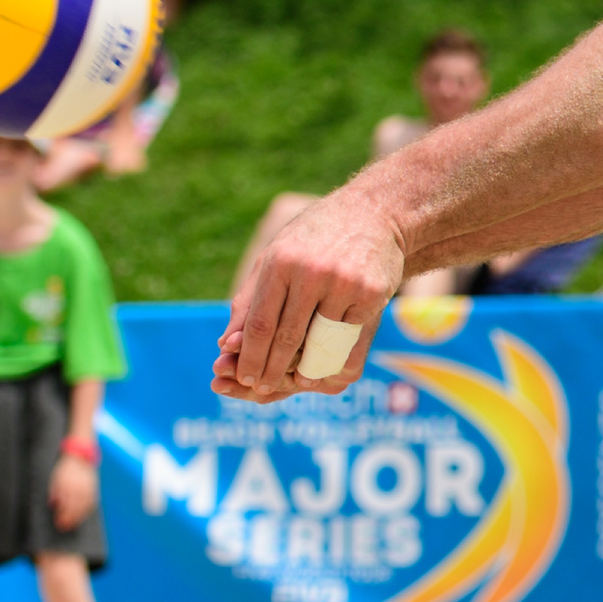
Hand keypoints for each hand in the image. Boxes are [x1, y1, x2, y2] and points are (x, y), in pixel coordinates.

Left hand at [49, 450, 95, 530]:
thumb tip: (53, 504)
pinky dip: (87, 510)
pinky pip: (91, 501)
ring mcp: (87, 486)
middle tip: (64, 528)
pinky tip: (83, 515)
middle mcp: (78, 485)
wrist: (80, 455)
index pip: (64, 503)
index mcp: (66, 482)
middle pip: (74, 506)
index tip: (58, 523)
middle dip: (69, 519)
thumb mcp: (55, 477)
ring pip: (84, 505)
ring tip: (73, 524)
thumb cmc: (65, 468)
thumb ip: (54, 491)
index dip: (61, 515)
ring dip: (78, 517)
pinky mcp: (93, 487)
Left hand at [215, 187, 404, 401]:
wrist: (375, 213)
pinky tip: (327, 365)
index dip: (250, 356)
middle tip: (262, 388)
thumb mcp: (275, 256)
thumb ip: (250, 299)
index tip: (242, 376)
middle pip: (286, 337)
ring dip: (305, 368)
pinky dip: (336, 354)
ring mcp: (344, 284)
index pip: (260, 323)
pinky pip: (349, 337)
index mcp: (280, 262)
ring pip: (320, 342)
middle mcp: (311, 273)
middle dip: (271, 369)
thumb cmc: (315, 238)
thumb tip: (227, 344)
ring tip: (293, 381)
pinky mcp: (371, 294)